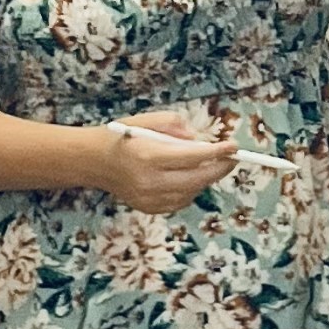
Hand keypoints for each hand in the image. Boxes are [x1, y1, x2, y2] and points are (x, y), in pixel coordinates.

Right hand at [95, 110, 235, 210]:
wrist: (94, 161)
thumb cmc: (123, 135)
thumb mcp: (150, 120)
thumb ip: (178, 127)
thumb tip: (202, 141)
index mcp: (150, 156)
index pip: (193, 157)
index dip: (217, 152)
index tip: (233, 146)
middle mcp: (149, 181)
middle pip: (197, 180)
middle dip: (219, 169)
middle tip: (232, 159)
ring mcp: (148, 198)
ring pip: (191, 193)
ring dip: (204, 180)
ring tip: (208, 165)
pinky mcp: (148, 208)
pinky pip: (180, 202)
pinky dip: (190, 190)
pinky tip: (188, 178)